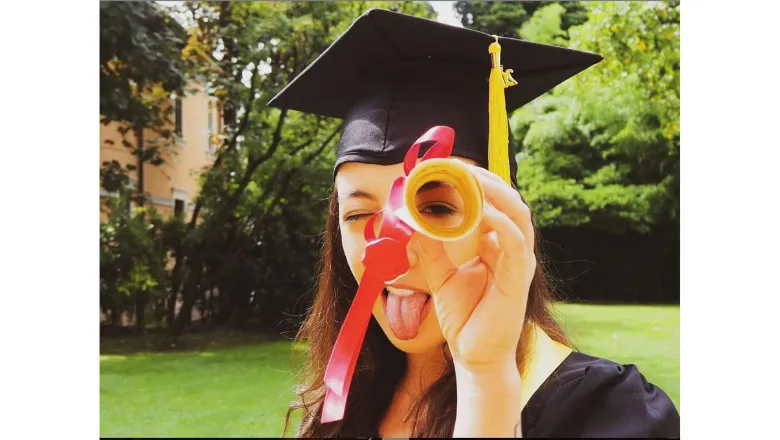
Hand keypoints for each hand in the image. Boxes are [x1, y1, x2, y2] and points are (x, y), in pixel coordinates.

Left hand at [416, 165, 535, 371]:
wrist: (475, 356)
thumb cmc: (465, 317)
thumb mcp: (441, 276)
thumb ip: (431, 249)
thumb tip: (412, 222)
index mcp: (495, 244)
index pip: (490, 203)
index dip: (471, 182)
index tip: (442, 168)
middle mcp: (510, 248)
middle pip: (507, 200)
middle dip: (482, 178)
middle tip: (452, 165)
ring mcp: (518, 261)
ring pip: (517, 212)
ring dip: (494, 191)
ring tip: (468, 177)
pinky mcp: (518, 278)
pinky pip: (515, 241)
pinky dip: (500, 222)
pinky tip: (482, 211)